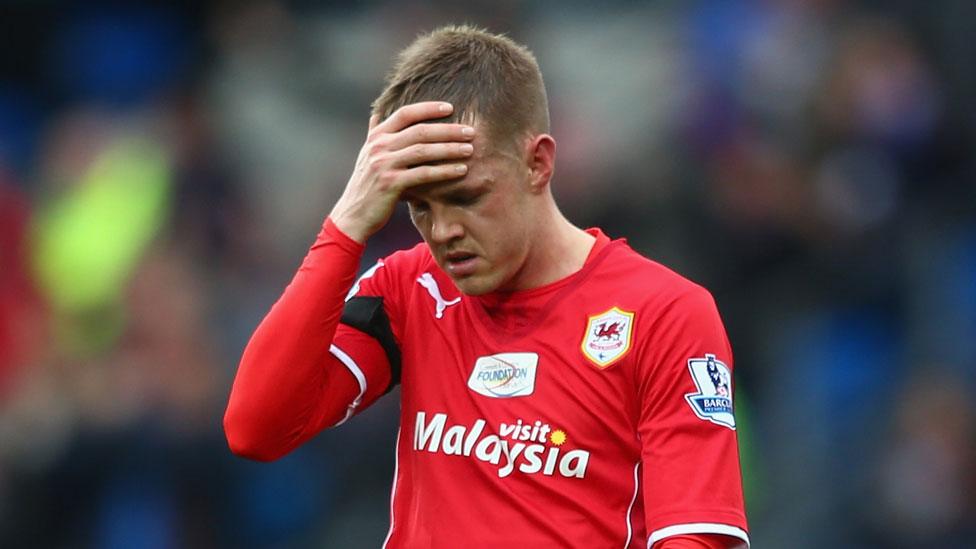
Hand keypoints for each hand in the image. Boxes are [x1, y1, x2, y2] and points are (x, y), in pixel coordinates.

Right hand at [329, 102, 474, 242]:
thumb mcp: (366, 156)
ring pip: (423, 151)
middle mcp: (379, 146)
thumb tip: (376, 115)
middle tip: (470, 131)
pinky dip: (444, 171)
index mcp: (376, 136)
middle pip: (420, 131)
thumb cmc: (366, 185)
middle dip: (448, 130)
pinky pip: (424, 174)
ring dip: (450, 149)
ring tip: (469, 149)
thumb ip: (374, 135)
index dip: (428, 108)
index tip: (450, 108)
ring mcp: (383, 164)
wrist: (352, 215)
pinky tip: (460, 170)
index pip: (405, 114)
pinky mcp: (390, 183)